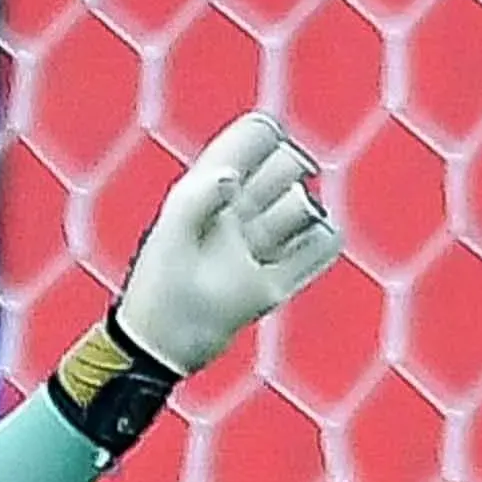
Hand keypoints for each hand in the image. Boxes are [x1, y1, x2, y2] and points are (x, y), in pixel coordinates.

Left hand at [114, 112, 343, 376]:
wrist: (162, 346)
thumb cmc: (157, 283)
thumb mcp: (169, 233)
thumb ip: (197, 197)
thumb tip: (234, 177)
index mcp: (210, 187)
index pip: (255, 136)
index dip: (266, 135)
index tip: (265, 147)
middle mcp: (240, 211)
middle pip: (288, 166)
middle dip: (286, 173)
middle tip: (261, 202)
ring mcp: (261, 247)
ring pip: (306, 206)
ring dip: (297, 213)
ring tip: (266, 241)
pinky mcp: (276, 284)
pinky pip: (321, 247)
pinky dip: (325, 241)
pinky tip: (311, 244)